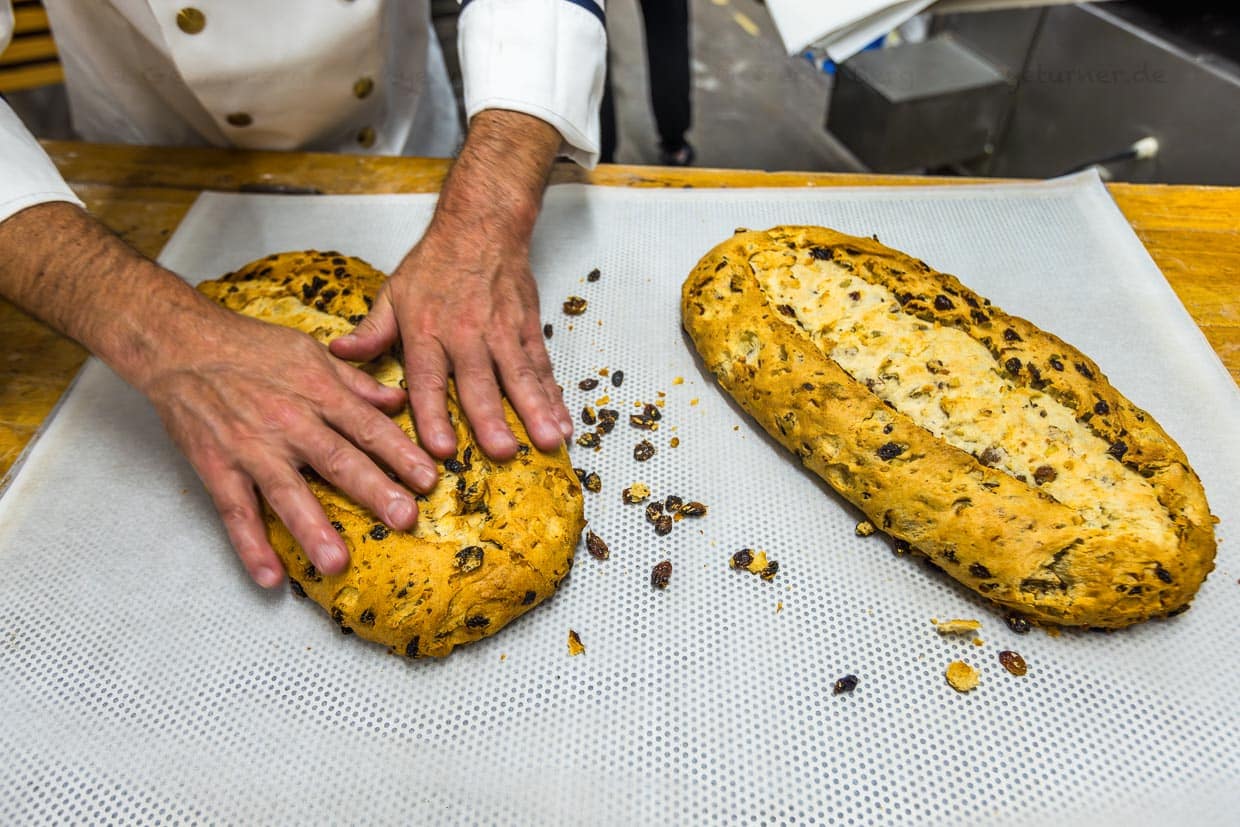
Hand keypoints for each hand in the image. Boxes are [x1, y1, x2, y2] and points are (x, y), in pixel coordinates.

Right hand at [139, 301, 439, 586]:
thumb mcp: (311, 352)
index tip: (428, 478)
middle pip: (337, 460)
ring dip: (312, 528)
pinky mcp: (216, 467)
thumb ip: (356, 382)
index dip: (400, 453)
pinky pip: (235, 512)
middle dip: (374, 490)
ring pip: (286, 492)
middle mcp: (289, 421)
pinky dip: (250, 546)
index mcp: (318, 392)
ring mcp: (250, 447)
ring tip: (337, 562)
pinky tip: (269, 577)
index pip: (368, 427)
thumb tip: (398, 403)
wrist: (182, 344)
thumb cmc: (250, 347)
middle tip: (405, 518)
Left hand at [331, 109, 573, 459]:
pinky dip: (554, 396)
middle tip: (502, 451)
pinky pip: (541, 367)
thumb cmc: (436, 263)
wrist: (481, 226)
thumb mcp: (393, 293)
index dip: (434, 415)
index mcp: (427, 330)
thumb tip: (340, 355)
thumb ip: (371, 331)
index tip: (440, 448)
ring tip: (549, 441)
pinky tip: (563, 422)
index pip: (428, 379)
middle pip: (480, 382)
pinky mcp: (528, 329)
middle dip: (492, 419)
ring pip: (519, 377)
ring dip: (535, 410)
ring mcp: (502, 332)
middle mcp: (466, 335)